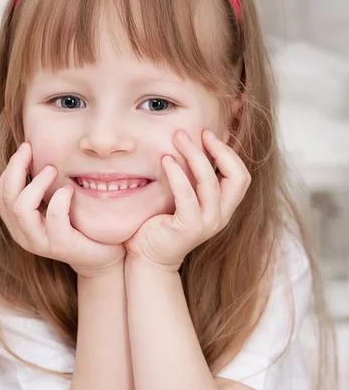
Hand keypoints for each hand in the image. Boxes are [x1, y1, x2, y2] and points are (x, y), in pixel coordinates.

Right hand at [0, 143, 125, 277]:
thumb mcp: (56, 205)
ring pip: (21, 209)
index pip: (1, 194)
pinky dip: (60, 199)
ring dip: (36, 183)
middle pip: (6, 198)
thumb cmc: (79, 225)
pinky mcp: (61, 245)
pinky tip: (69, 189)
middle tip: (31, 149)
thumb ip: (44, 188)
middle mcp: (24, 234)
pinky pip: (54, 217)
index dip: (9, 168)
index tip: (25, 148)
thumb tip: (38, 152)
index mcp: (19, 224)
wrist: (103, 256)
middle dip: (16, 168)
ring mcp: (41, 242)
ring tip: (52, 169)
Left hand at [124, 129, 250, 270]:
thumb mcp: (183, 197)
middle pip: (237, 177)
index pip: (241, 175)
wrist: (148, 258)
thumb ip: (191, 178)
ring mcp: (207, 223)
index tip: (207, 133)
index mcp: (223, 207)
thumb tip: (190, 143)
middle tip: (199, 132)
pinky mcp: (189, 227)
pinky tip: (166, 160)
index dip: (229, 152)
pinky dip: (178, 175)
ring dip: (195, 156)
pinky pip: (187, 195)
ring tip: (178, 138)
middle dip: (220, 150)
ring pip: (211, 183)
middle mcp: (221, 216)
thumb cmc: (161, 224)